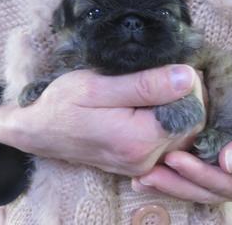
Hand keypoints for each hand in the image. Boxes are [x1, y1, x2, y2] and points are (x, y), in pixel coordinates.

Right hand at [0, 65, 204, 176]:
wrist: (39, 131)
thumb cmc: (61, 105)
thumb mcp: (97, 86)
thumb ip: (144, 84)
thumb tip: (186, 77)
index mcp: (138, 140)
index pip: (191, 112)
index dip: (191, 87)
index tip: (176, 66)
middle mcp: (145, 159)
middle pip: (192, 125)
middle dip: (189, 96)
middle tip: (170, 72)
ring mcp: (142, 164)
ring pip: (184, 133)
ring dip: (180, 107)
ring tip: (160, 85)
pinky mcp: (138, 162)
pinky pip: (170, 140)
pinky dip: (169, 119)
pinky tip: (155, 103)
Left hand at [132, 90, 231, 205]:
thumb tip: (229, 163)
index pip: (228, 185)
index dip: (201, 175)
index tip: (175, 159)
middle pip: (206, 191)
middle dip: (176, 182)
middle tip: (149, 169)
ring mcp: (225, 183)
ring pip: (194, 190)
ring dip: (167, 184)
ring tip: (141, 176)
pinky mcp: (210, 174)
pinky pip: (188, 181)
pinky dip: (167, 180)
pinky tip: (141, 178)